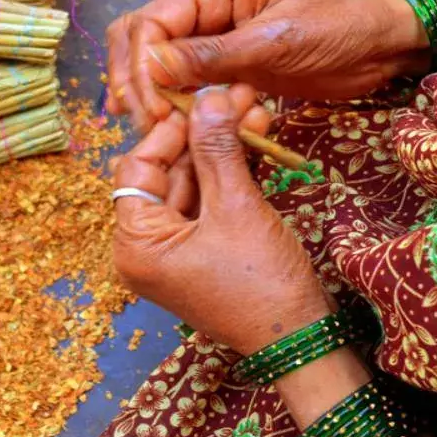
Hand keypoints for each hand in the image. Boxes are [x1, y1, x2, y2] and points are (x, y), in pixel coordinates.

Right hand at [107, 0, 427, 130]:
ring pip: (160, 64)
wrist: (382, 45)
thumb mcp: (277, 41)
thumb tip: (153, 67)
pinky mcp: (229, 68)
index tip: (150, 107)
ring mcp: (216, 40)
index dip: (141, 64)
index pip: (152, 20)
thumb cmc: (339, 28)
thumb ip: (215, 55)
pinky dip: (178, 106)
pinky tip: (176, 129)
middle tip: (146, 125)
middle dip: (135, 80)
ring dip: (152, 96)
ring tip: (156, 131)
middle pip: (143, 39)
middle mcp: (208, 10)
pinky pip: (188, 85)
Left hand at [112, 87, 331, 353]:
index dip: (170, 130)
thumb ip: (217, 148)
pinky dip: (229, 174)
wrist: (300, 340)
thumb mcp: (236, 207)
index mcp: (136, 244)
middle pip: (166, 173)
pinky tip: (255, 140)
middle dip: (203, 134)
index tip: (202, 100)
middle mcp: (146, 249)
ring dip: (221, 149)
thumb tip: (209, 96)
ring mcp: (175, 251)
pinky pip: (209, 203)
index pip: (138, 168)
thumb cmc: (261, 283)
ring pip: (192, 184)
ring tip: (253, 110)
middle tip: (236, 96)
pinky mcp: (203, 252)